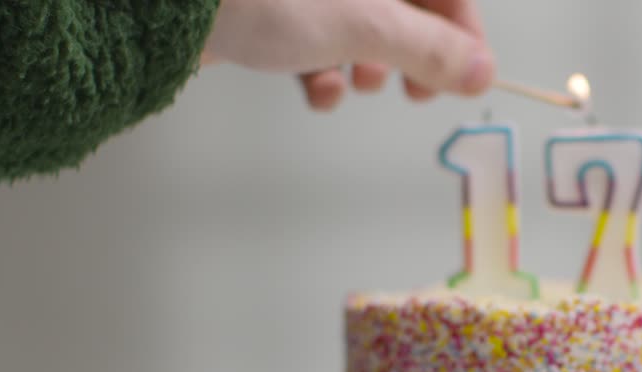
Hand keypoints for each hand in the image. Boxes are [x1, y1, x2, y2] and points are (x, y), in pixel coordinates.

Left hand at [202, 0, 493, 110]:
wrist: (160, 3)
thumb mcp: (365, 23)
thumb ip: (428, 48)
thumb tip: (481, 71)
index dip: (461, 32)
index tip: (466, 78)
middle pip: (402, 3)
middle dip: (409, 53)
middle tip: (413, 92)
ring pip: (357, 22)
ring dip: (367, 64)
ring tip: (357, 86)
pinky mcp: (265, 4)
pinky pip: (310, 34)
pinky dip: (321, 67)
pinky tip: (315, 88)